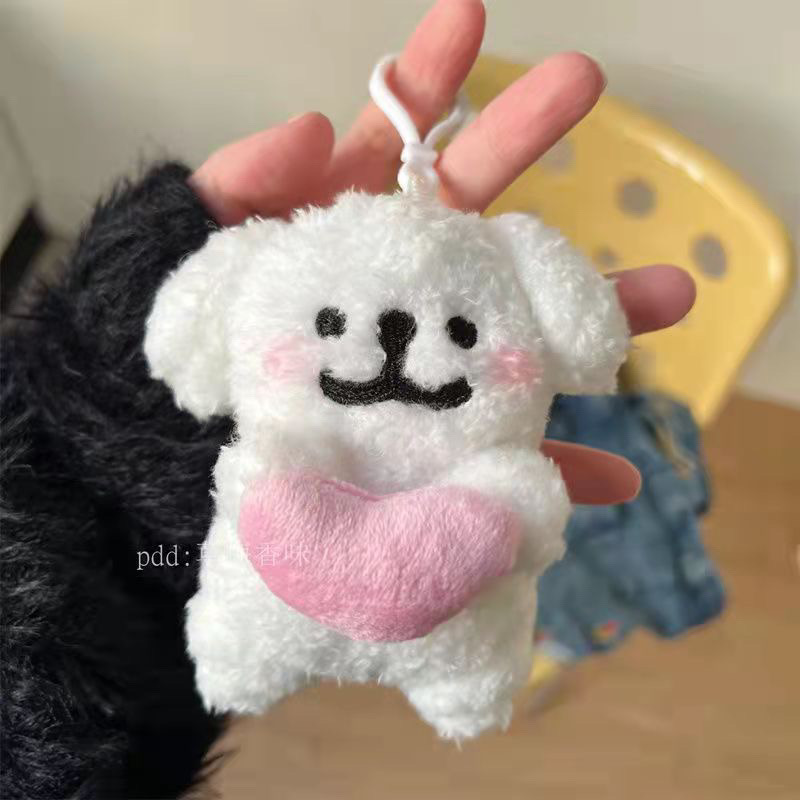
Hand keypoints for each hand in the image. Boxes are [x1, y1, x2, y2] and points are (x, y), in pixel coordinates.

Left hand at [189, 0, 694, 505]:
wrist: (156, 452)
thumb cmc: (162, 354)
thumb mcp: (187, 265)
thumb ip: (238, 191)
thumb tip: (314, 126)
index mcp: (345, 237)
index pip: (398, 147)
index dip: (431, 81)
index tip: (468, 15)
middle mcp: (397, 294)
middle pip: (479, 217)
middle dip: (529, 151)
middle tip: (589, 87)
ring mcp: (422, 365)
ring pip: (521, 336)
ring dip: (598, 319)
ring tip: (670, 299)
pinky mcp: (428, 439)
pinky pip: (500, 452)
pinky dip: (556, 466)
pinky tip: (615, 475)